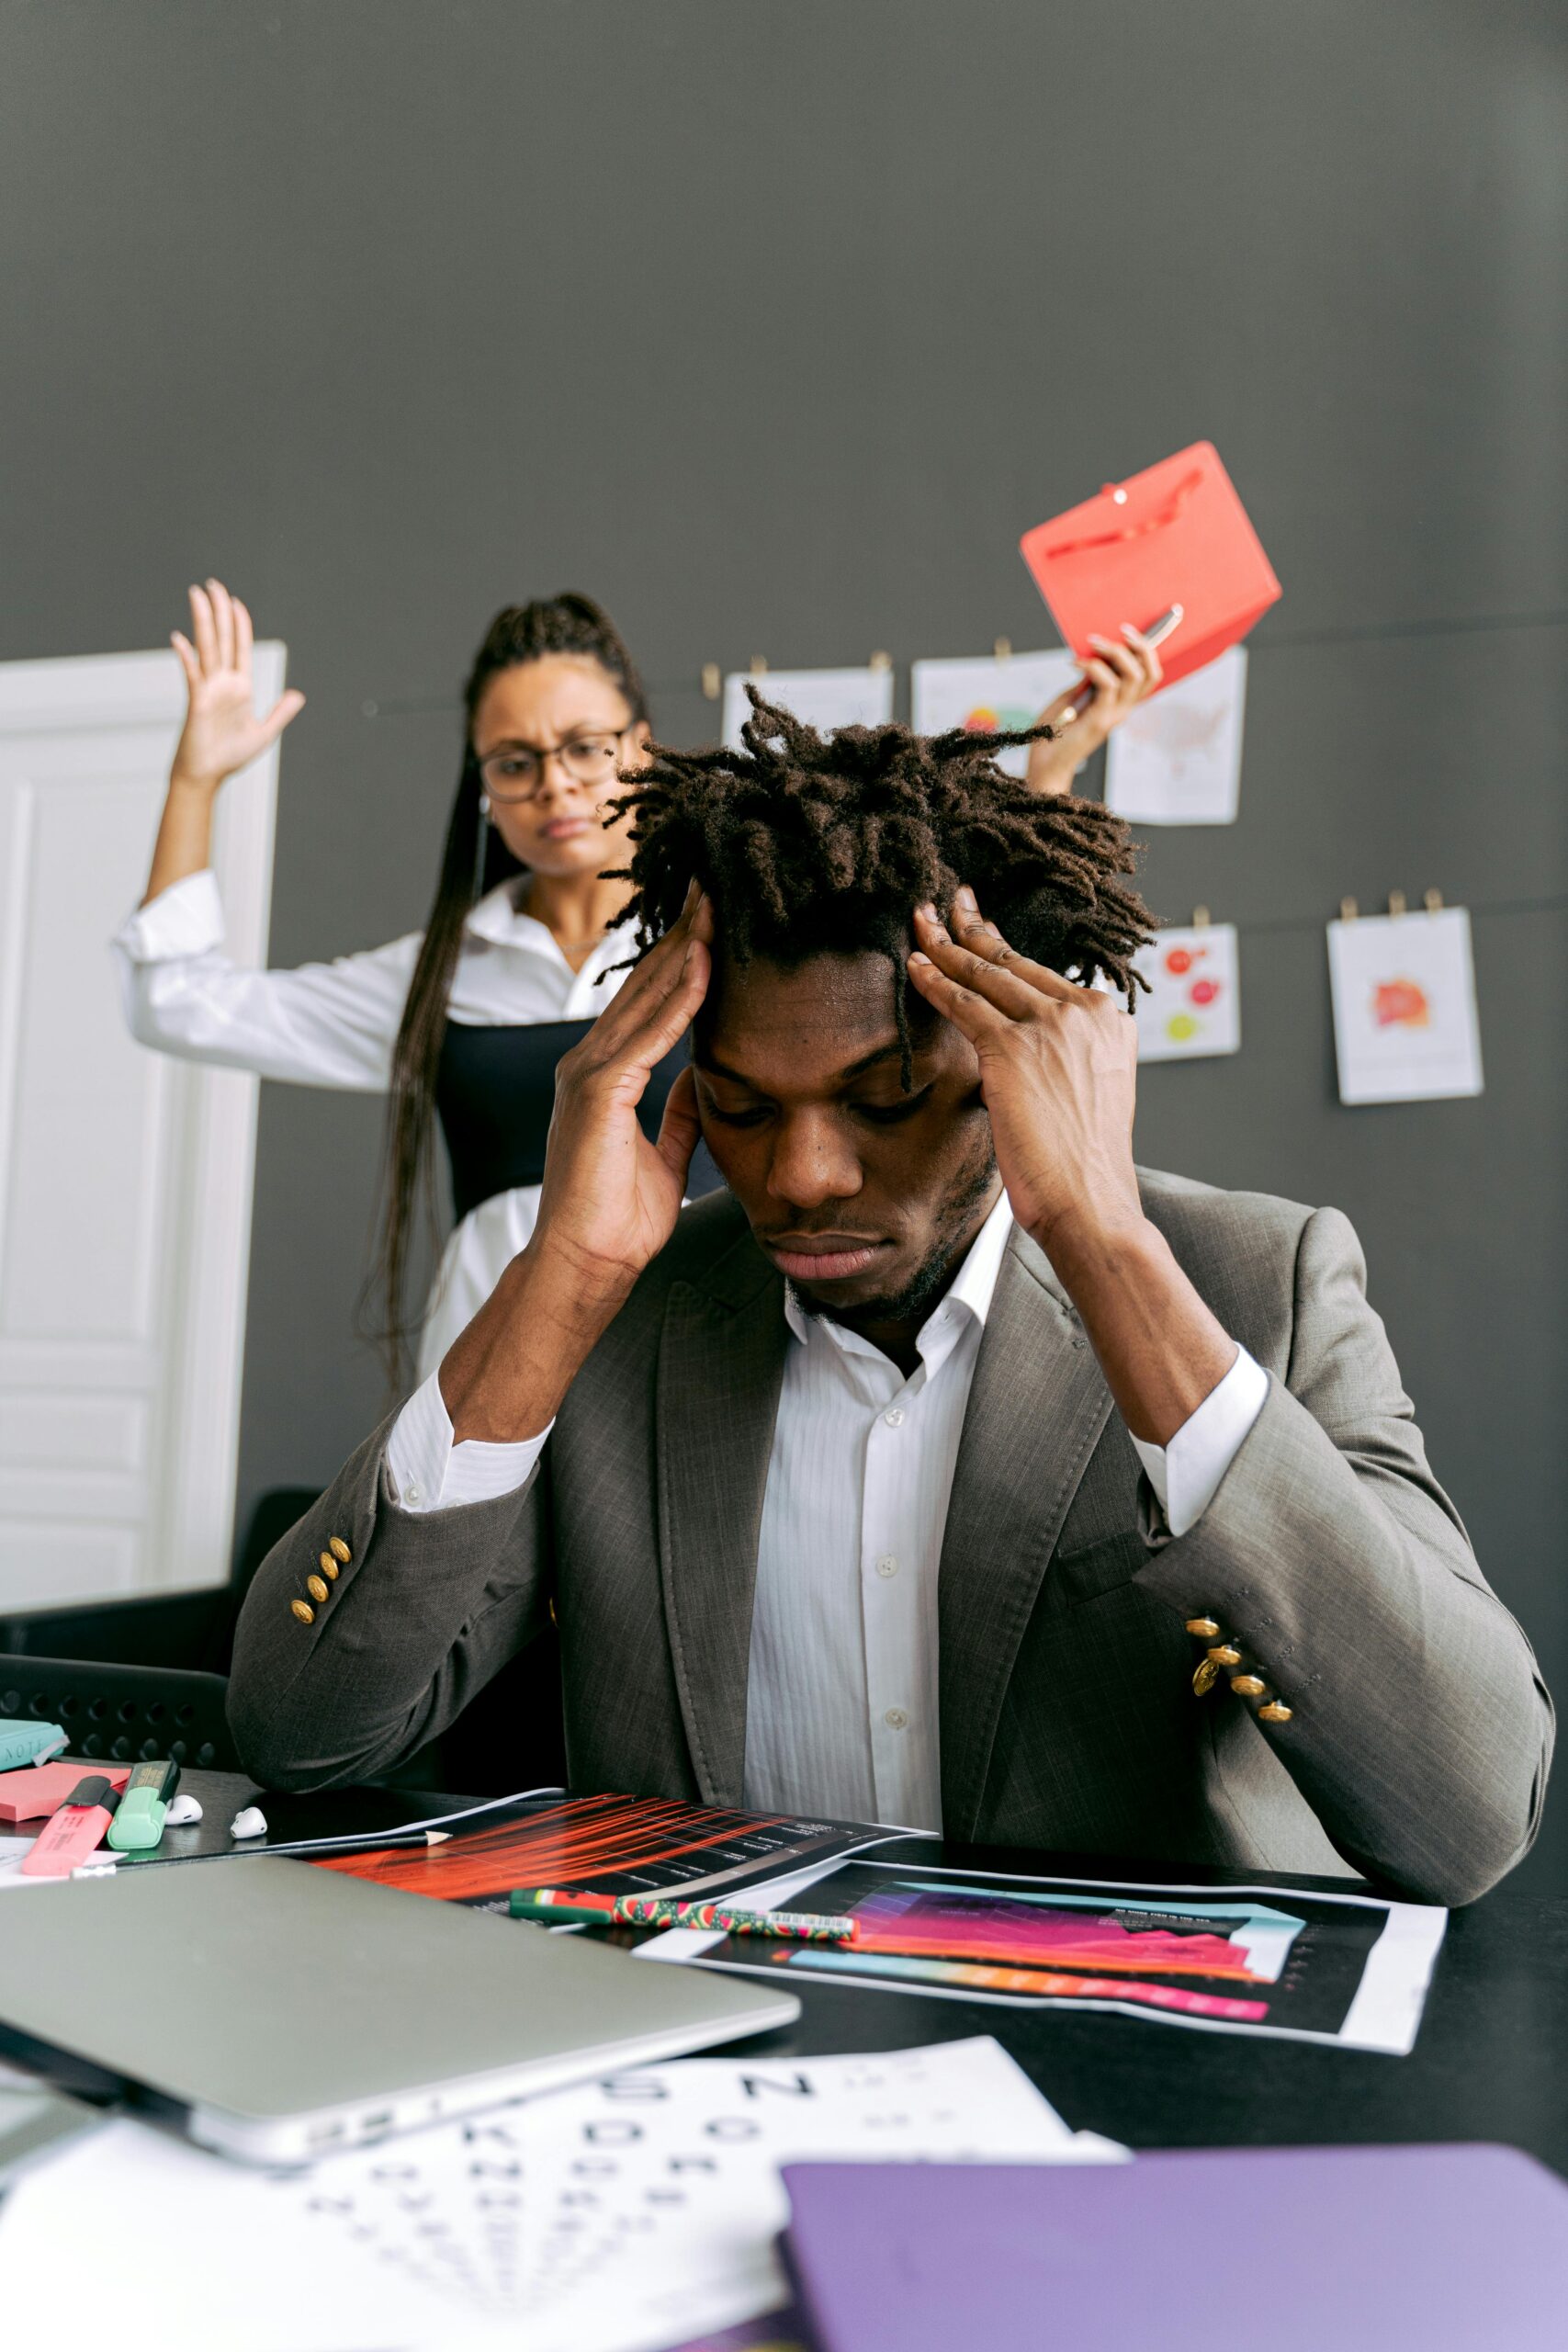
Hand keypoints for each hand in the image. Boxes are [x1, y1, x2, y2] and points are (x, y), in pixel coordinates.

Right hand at [169, 580, 304, 792]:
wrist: (207, 776)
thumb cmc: (230, 757)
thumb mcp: (264, 733)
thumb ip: (280, 713)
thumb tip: (298, 695)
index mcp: (240, 687)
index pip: (240, 648)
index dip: (240, 624)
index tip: (235, 602)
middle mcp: (223, 683)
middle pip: (222, 639)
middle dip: (219, 611)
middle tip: (212, 584)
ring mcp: (208, 689)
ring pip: (207, 648)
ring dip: (203, 621)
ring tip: (197, 594)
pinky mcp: (196, 701)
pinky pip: (192, 675)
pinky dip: (186, 657)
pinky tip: (180, 639)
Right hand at [532, 884, 713, 1293]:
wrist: (585, 1265)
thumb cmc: (616, 1222)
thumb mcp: (663, 1157)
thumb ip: (679, 1114)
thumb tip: (702, 1080)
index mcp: (602, 1076)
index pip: (648, 1003)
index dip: (680, 959)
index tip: (712, 921)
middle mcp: (588, 1064)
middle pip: (644, 985)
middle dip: (681, 934)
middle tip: (713, 887)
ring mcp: (588, 1074)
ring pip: (644, 997)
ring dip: (683, 949)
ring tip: (715, 905)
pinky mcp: (598, 1092)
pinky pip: (648, 1034)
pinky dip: (677, 998)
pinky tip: (704, 964)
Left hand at [906, 885, 1142, 1255]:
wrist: (1091, 1200)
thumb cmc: (1084, 1162)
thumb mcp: (1090, 1091)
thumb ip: (1070, 1056)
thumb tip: (1035, 1047)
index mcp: (1109, 1020)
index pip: (1044, 973)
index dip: (1006, 948)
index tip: (984, 927)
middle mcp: (1085, 1012)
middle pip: (1014, 961)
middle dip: (973, 929)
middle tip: (948, 904)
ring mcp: (1051, 1026)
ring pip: (986, 974)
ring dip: (946, 945)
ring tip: (920, 923)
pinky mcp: (1014, 1048)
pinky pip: (964, 1004)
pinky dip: (935, 983)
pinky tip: (914, 966)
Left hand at [1024, 622, 1163, 796]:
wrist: (1043, 765)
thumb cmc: (1052, 733)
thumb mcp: (1070, 699)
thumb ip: (1087, 682)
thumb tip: (1093, 658)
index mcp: (1119, 704)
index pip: (1149, 675)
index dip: (1149, 651)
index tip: (1133, 630)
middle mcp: (1123, 710)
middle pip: (1150, 673)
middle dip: (1140, 646)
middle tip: (1119, 630)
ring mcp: (1114, 716)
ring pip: (1133, 676)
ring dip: (1114, 652)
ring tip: (1092, 642)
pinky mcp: (1100, 720)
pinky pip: (1108, 685)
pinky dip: (1093, 667)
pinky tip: (1075, 663)